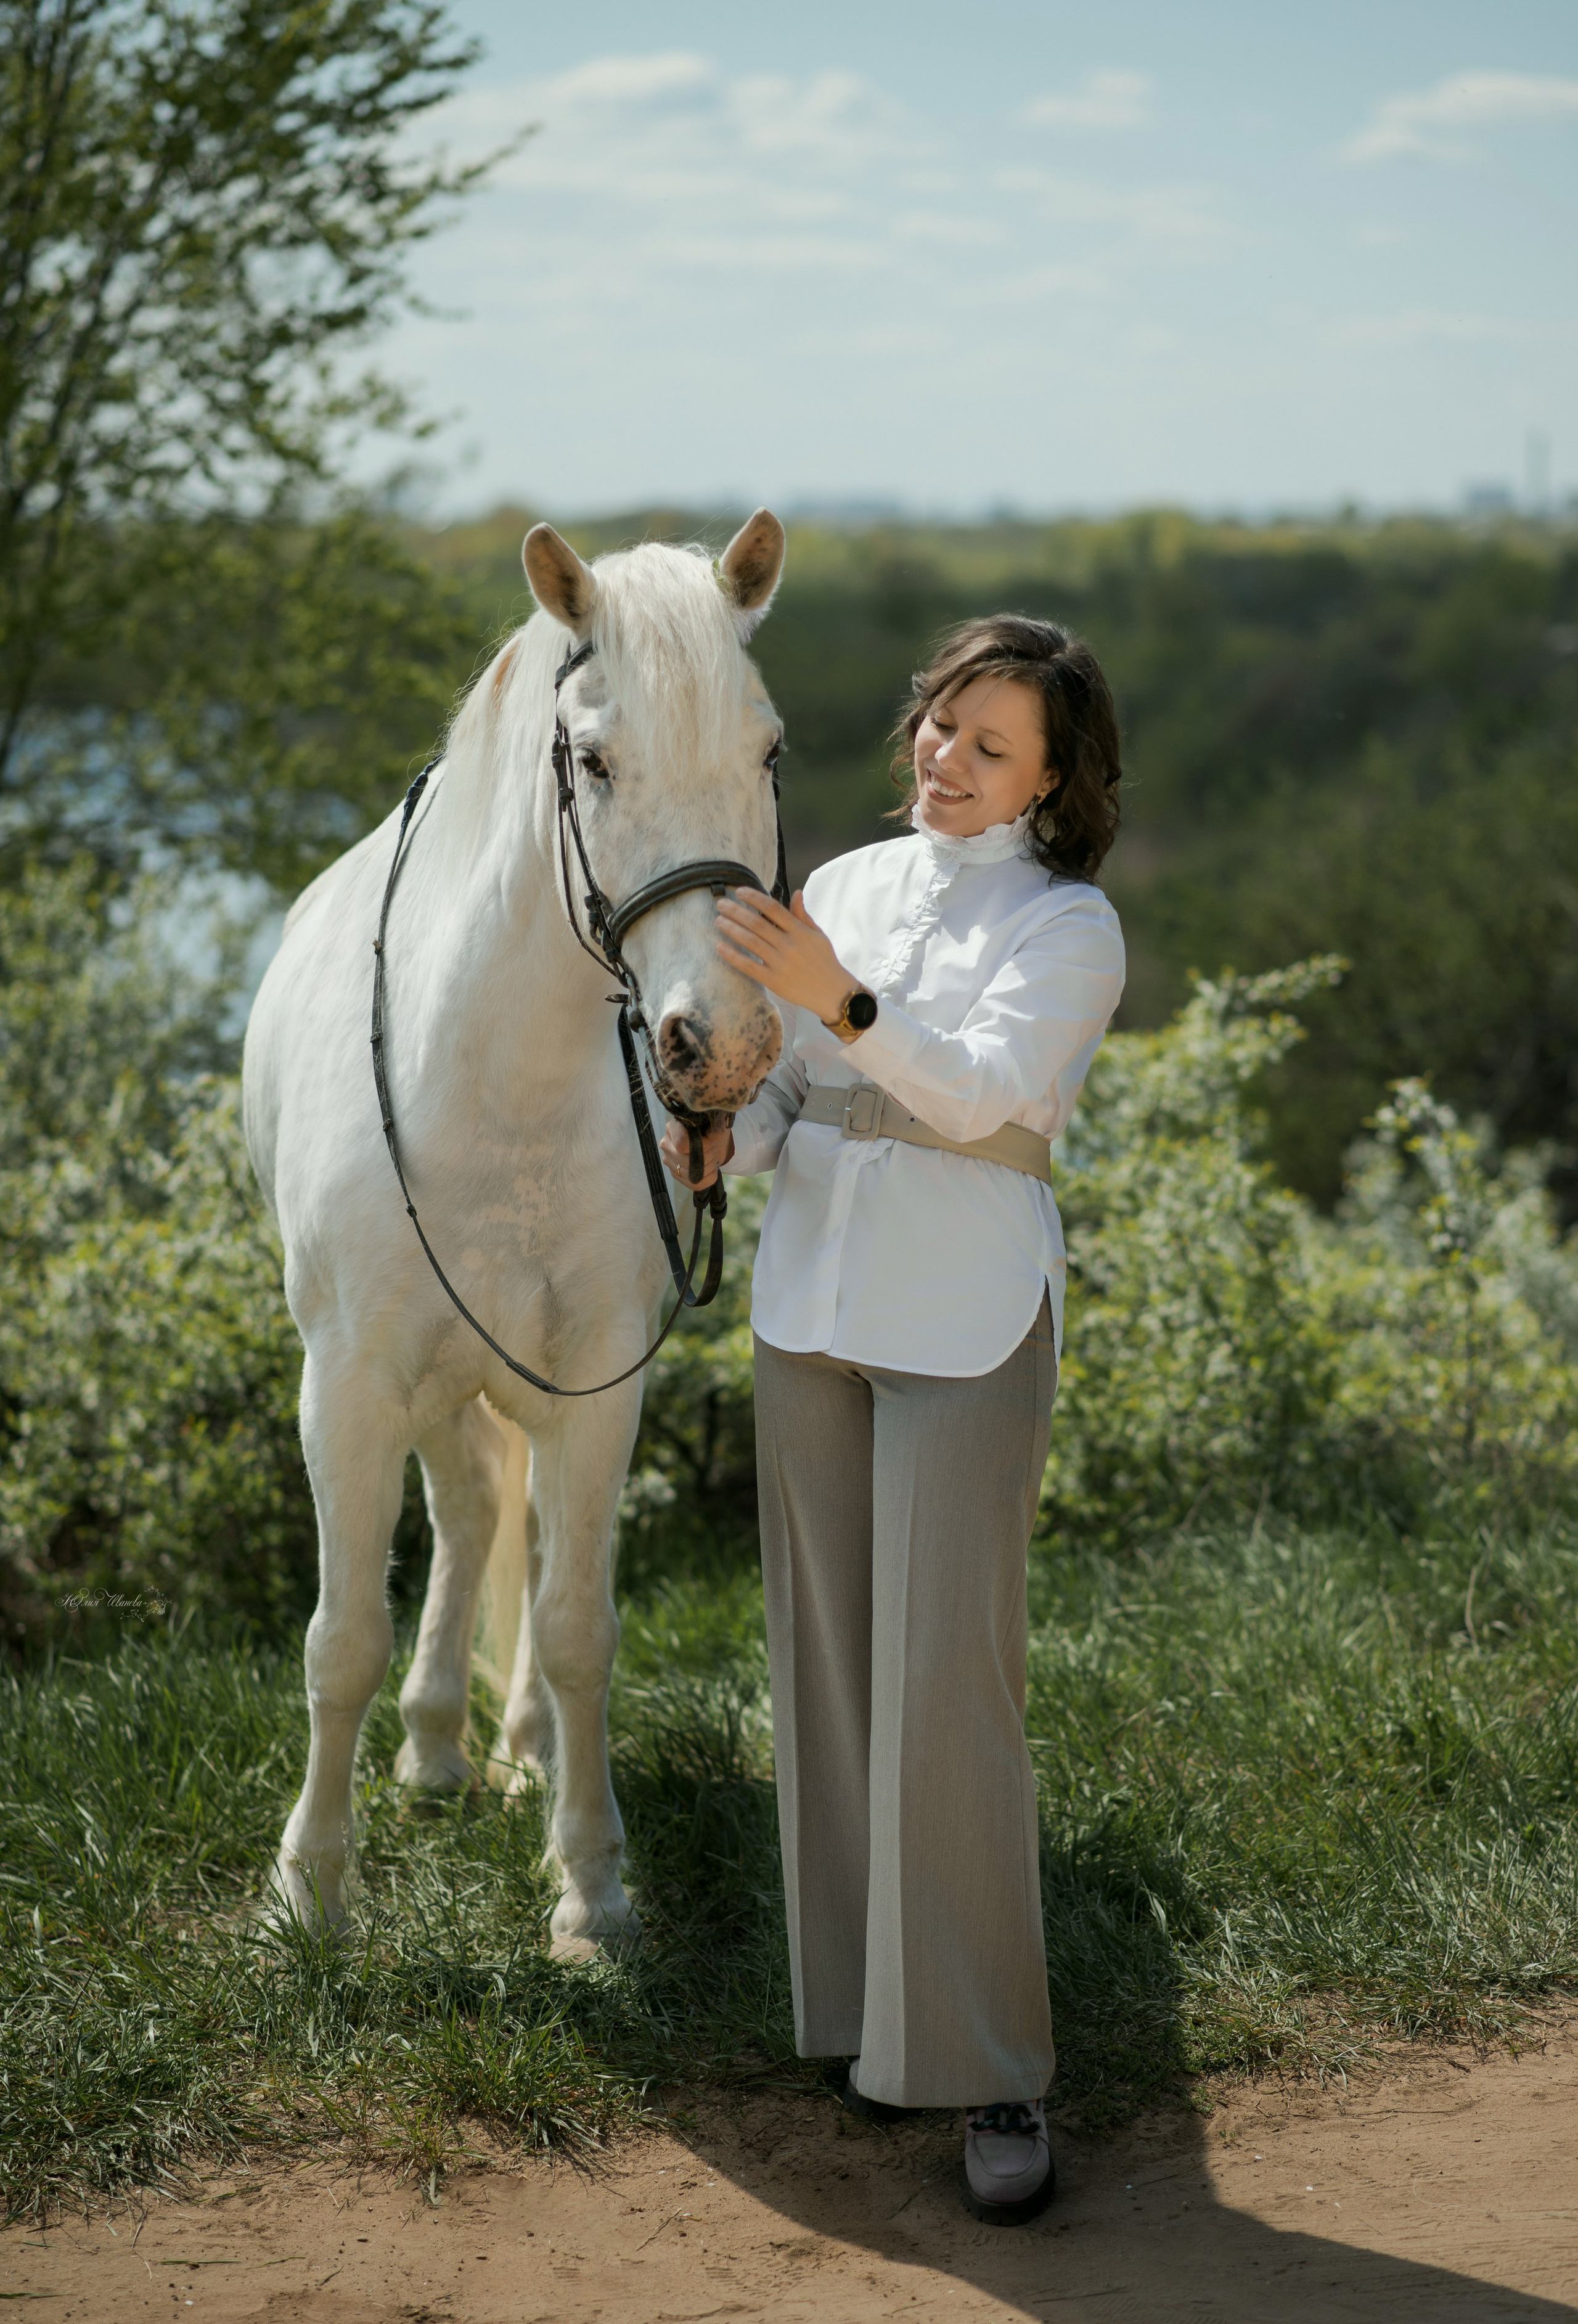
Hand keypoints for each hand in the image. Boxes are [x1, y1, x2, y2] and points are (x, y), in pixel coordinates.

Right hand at [659, 1115, 734, 1190]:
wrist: (712, 1140)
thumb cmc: (711, 1130)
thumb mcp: (715, 1124)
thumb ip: (715, 1129)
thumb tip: (714, 1136)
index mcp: (673, 1128)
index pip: (682, 1143)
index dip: (702, 1145)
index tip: (711, 1142)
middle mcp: (666, 1145)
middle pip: (687, 1161)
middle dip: (708, 1157)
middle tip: (714, 1150)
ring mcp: (669, 1162)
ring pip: (691, 1175)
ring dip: (709, 1168)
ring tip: (712, 1158)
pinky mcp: (676, 1175)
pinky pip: (695, 1184)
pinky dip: (709, 1179)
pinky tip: (711, 1169)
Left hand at [716, 888, 858, 1021]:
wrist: (832, 992)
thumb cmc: (824, 960)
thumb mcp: (818, 935)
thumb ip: (803, 915)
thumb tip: (796, 892)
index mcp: (800, 931)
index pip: (773, 909)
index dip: (754, 898)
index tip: (739, 892)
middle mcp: (789, 945)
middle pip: (757, 924)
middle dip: (736, 911)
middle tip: (720, 904)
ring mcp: (780, 964)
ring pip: (751, 942)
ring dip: (731, 929)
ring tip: (718, 921)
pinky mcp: (774, 981)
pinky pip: (749, 966)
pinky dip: (733, 956)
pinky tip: (720, 946)